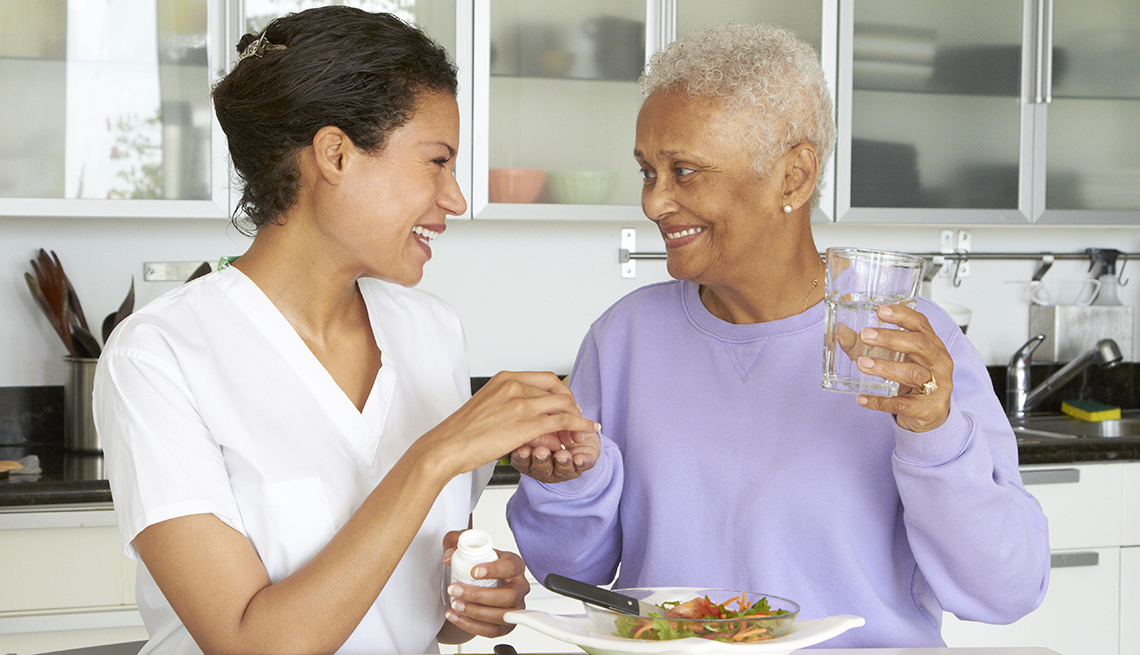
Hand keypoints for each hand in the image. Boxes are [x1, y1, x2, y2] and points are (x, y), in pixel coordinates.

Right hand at [421, 371, 599, 478]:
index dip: (561, 392)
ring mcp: (522, 403)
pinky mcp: (526, 424)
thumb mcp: (487, 406)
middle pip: (558, 390)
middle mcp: (515, 385)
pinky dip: (580, 425)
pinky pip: (563, 421)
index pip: (545, 379)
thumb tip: (524, 415)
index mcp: (505, 378)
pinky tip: (587, 431)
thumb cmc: (461, 432)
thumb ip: (509, 404)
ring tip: (582, 430)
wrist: (447, 445)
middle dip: (572, 404)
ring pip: (564, 405)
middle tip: (577, 418)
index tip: (565, 404)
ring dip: (577, 418)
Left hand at [442, 531, 529, 637]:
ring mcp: (515, 608)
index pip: (511, 567)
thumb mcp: (465, 545)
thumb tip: (449, 557)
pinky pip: (492, 630)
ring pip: (502, 616)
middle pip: (508, 596)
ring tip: (454, 604)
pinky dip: (471, 625)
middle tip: (455, 590)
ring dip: (475, 612)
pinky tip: (455, 616)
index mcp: (515, 565)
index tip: (473, 572)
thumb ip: (455, 541)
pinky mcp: (506, 625)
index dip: (494, 570)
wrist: (478, 582)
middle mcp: (519, 587)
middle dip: (479, 596)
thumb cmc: (478, 563)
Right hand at [511, 429, 600, 482]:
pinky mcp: (583, 465)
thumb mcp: (540, 424)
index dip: (522, 457)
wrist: (577, 433)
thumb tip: (525, 419)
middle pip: (541, 468)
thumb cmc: (552, 429)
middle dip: (541, 459)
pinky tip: (579, 459)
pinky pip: (583, 465)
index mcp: (530, 459)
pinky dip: (581, 462)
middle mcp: (545, 468)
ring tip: (563, 455)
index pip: (522, 461)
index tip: (522, 449)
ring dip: (562, 461)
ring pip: (562, 469)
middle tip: (541, 452)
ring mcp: (564, 469)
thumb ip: (533, 426)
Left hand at [853, 303, 952, 432]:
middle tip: (865, 335)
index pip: (921, 324)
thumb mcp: (894, 358)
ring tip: (862, 364)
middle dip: (891, 338)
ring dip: (885, 367)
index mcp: (932, 344)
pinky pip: (903, 404)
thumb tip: (840, 331)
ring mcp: (938, 386)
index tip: (880, 310)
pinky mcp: (929, 408)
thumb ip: (867, 345)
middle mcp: (939, 362)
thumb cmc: (912, 380)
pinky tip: (862, 399)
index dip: (902, 315)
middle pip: (919, 345)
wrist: (929, 413)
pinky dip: (880, 401)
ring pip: (913, 373)